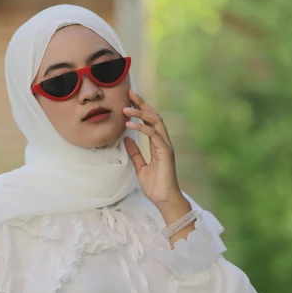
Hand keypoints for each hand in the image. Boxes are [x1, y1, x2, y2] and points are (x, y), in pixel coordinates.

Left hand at [123, 89, 181, 207]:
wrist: (164, 199)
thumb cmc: (155, 186)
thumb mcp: (140, 167)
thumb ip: (134, 153)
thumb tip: (125, 138)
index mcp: (157, 144)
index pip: (149, 121)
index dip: (140, 109)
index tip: (129, 99)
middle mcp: (163, 141)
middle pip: (154, 116)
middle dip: (142, 103)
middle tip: (129, 93)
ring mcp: (165, 145)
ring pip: (155, 122)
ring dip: (140, 113)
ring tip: (126, 108)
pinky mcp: (166, 152)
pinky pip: (153, 135)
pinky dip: (141, 127)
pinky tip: (129, 125)